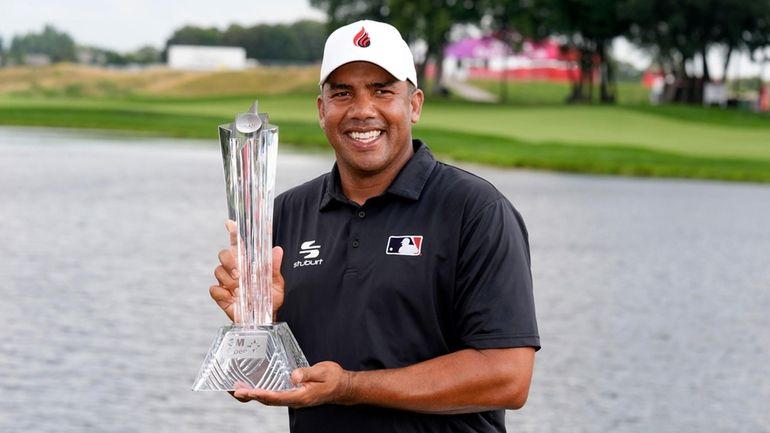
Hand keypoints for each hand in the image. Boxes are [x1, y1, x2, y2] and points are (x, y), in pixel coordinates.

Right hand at [210, 220, 285, 321]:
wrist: (266, 318)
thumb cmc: (270, 299)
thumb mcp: (277, 282)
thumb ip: (275, 267)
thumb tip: (277, 250)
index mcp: (247, 263)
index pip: (237, 243)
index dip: (233, 232)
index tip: (230, 223)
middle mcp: (235, 270)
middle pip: (223, 254)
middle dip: (229, 261)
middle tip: (240, 272)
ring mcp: (227, 283)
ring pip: (218, 271)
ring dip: (229, 278)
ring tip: (240, 287)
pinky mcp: (221, 296)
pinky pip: (214, 289)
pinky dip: (222, 292)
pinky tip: (232, 297)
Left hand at [231, 362, 353, 407]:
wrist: (343, 387)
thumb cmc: (334, 378)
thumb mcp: (323, 371)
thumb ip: (307, 373)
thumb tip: (293, 375)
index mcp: (301, 396)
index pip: (277, 396)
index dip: (262, 394)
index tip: (249, 392)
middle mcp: (294, 399)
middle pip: (268, 400)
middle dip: (251, 396)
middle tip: (236, 390)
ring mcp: (293, 398)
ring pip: (269, 399)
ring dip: (253, 395)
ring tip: (239, 389)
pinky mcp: (293, 394)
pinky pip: (274, 395)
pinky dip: (262, 392)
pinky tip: (254, 387)